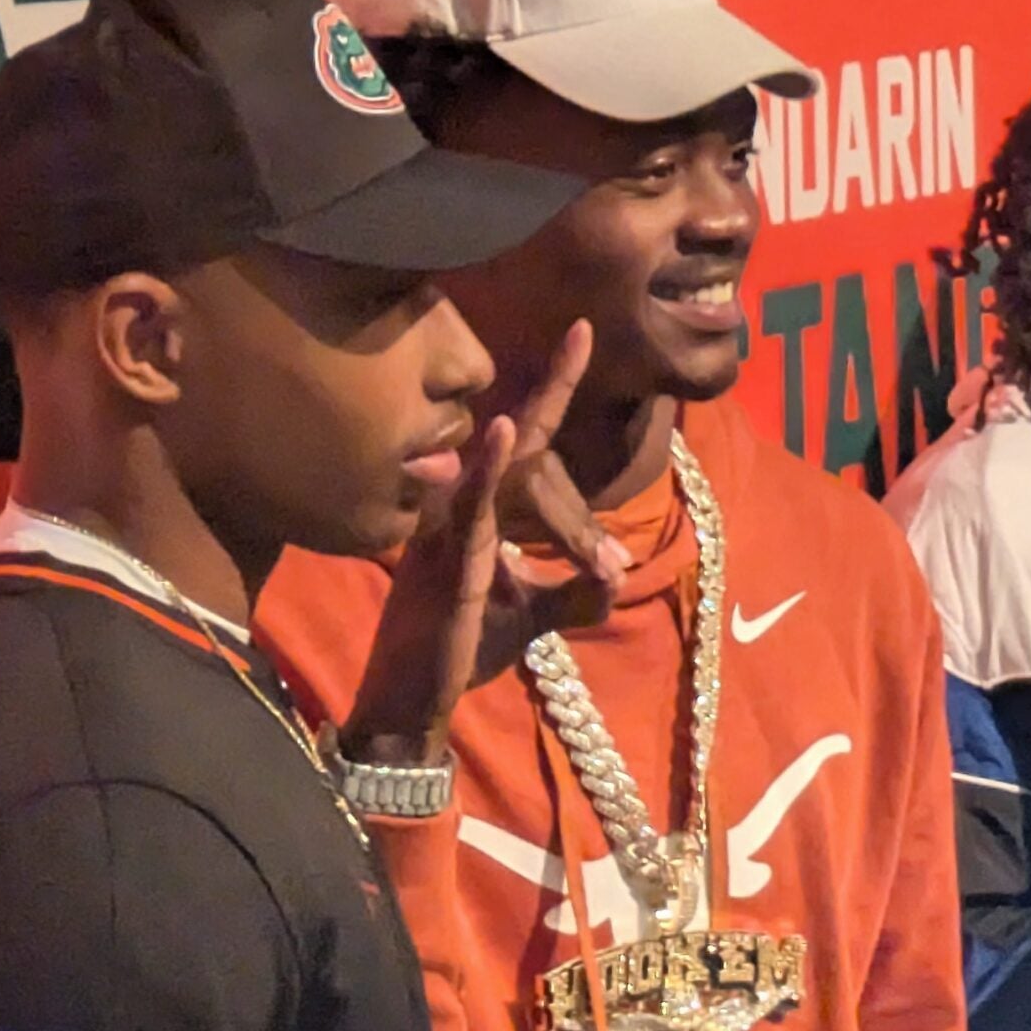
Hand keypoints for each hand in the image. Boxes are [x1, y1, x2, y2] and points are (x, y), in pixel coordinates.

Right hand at [341, 321, 608, 765]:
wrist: (414, 702)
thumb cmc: (462, 650)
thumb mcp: (532, 619)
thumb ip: (574, 595)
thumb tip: (616, 575)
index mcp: (485, 514)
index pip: (528, 448)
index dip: (553, 396)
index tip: (583, 337)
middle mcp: (465, 509)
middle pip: (510, 436)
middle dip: (551, 383)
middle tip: (585, 328)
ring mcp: (450, 528)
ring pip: (492, 463)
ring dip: (525, 414)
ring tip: (562, 359)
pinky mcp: (441, 556)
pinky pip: (464, 504)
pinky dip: (482, 467)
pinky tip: (497, 431)